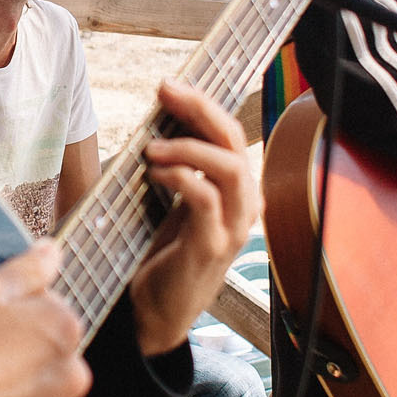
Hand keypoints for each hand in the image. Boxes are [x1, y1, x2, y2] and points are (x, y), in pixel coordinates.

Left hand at [127, 80, 260, 356]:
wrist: (157, 311)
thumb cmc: (165, 253)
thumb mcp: (176, 201)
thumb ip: (179, 166)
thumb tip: (160, 119)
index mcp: (237, 189)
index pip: (230, 133)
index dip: (202, 104)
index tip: (169, 85)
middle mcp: (245, 204)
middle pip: (234, 140)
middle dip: (199, 109)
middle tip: (165, 92)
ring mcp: (233, 227)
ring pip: (228, 167)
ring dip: (188, 147)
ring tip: (152, 146)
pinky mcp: (212, 247)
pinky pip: (205, 199)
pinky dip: (180, 177)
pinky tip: (155, 172)